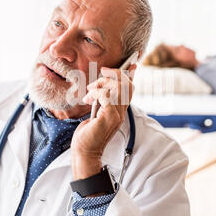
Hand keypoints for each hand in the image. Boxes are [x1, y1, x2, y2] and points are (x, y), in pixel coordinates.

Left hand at [71, 64, 136, 179]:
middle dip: (115, 74)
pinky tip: (88, 98)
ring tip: (90, 89)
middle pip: (127, 85)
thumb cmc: (88, 134)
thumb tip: (102, 88)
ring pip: (118, 87)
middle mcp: (122, 112)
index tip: (131, 64)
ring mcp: (117, 115)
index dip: (131, 75)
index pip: (131, 89)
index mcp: (120, 111)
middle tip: (102, 73)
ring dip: (102, 83)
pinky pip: (106, 95)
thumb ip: (102, 101)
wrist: (84, 151)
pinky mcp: (109, 116)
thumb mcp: (96, 113)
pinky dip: (96, 92)